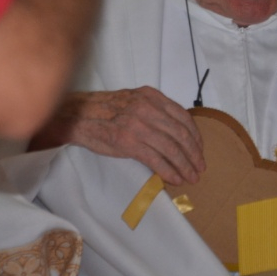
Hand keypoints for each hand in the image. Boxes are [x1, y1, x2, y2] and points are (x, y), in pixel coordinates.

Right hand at [30, 87, 204, 184]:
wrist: (76, 116)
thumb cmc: (106, 110)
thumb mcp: (135, 101)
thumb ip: (156, 111)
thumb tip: (177, 133)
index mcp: (152, 96)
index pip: (183, 117)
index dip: (196, 137)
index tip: (199, 150)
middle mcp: (148, 108)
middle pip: (180, 134)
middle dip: (194, 154)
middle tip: (200, 168)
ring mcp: (138, 125)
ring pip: (171, 148)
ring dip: (184, 165)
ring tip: (190, 177)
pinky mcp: (128, 142)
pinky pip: (155, 159)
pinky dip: (168, 170)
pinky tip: (175, 179)